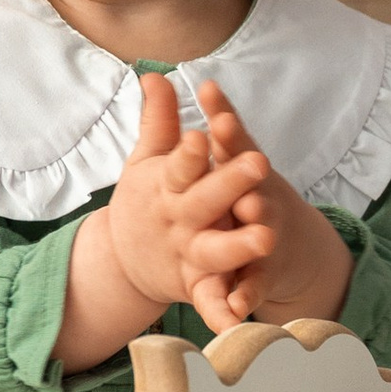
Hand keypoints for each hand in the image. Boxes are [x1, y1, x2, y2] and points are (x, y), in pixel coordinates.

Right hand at [53, 72, 276, 368]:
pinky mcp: (197, 287)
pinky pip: (212, 301)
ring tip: (266, 238)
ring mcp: (188, 254)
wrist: (124, 259)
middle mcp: (178, 219)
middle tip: (258, 163)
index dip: (190, 151)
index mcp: (167, 185)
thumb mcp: (148, 160)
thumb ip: (159, 121)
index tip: (201, 135)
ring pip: (215, 251)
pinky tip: (242, 318)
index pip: (179, 163)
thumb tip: (154, 74)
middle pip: (204, 201)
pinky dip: (223, 313)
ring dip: (238, 246)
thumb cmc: (147, 199)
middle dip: (230, 183)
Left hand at [180, 81, 354, 331]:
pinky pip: (251, 286)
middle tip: (247, 165)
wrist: (285, 244)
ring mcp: (264, 237)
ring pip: (258, 236)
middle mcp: (259, 200)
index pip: (233, 142)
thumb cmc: (248, 191)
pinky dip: (244, 296)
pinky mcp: (260, 274)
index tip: (209, 96)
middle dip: (247, 179)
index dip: (223, 122)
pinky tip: (235, 308)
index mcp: (245, 171)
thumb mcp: (227, 158)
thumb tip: (156, 76)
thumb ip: (200, 123)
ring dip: (254, 235)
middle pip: (252, 187)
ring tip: (256, 235)